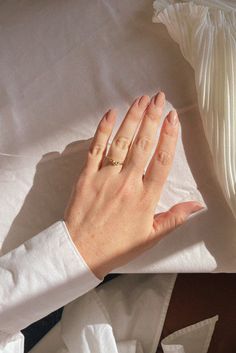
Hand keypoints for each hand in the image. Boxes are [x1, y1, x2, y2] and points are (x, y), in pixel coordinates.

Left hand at [64, 92, 203, 278]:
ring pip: (121, 142)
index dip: (169, 137)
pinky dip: (103, 130)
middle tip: (159, 98)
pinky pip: (95, 149)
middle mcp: (127, 183)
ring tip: (140, 99)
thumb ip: (174, 218)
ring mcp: (105, 178)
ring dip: (131, 118)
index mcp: (145, 198)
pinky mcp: (86, 177)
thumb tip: (197, 205)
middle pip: (143, 145)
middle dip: (152, 118)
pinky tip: (110, 114)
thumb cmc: (117, 246)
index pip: (161, 161)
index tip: (173, 117)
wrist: (81, 253)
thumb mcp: (151, 236)